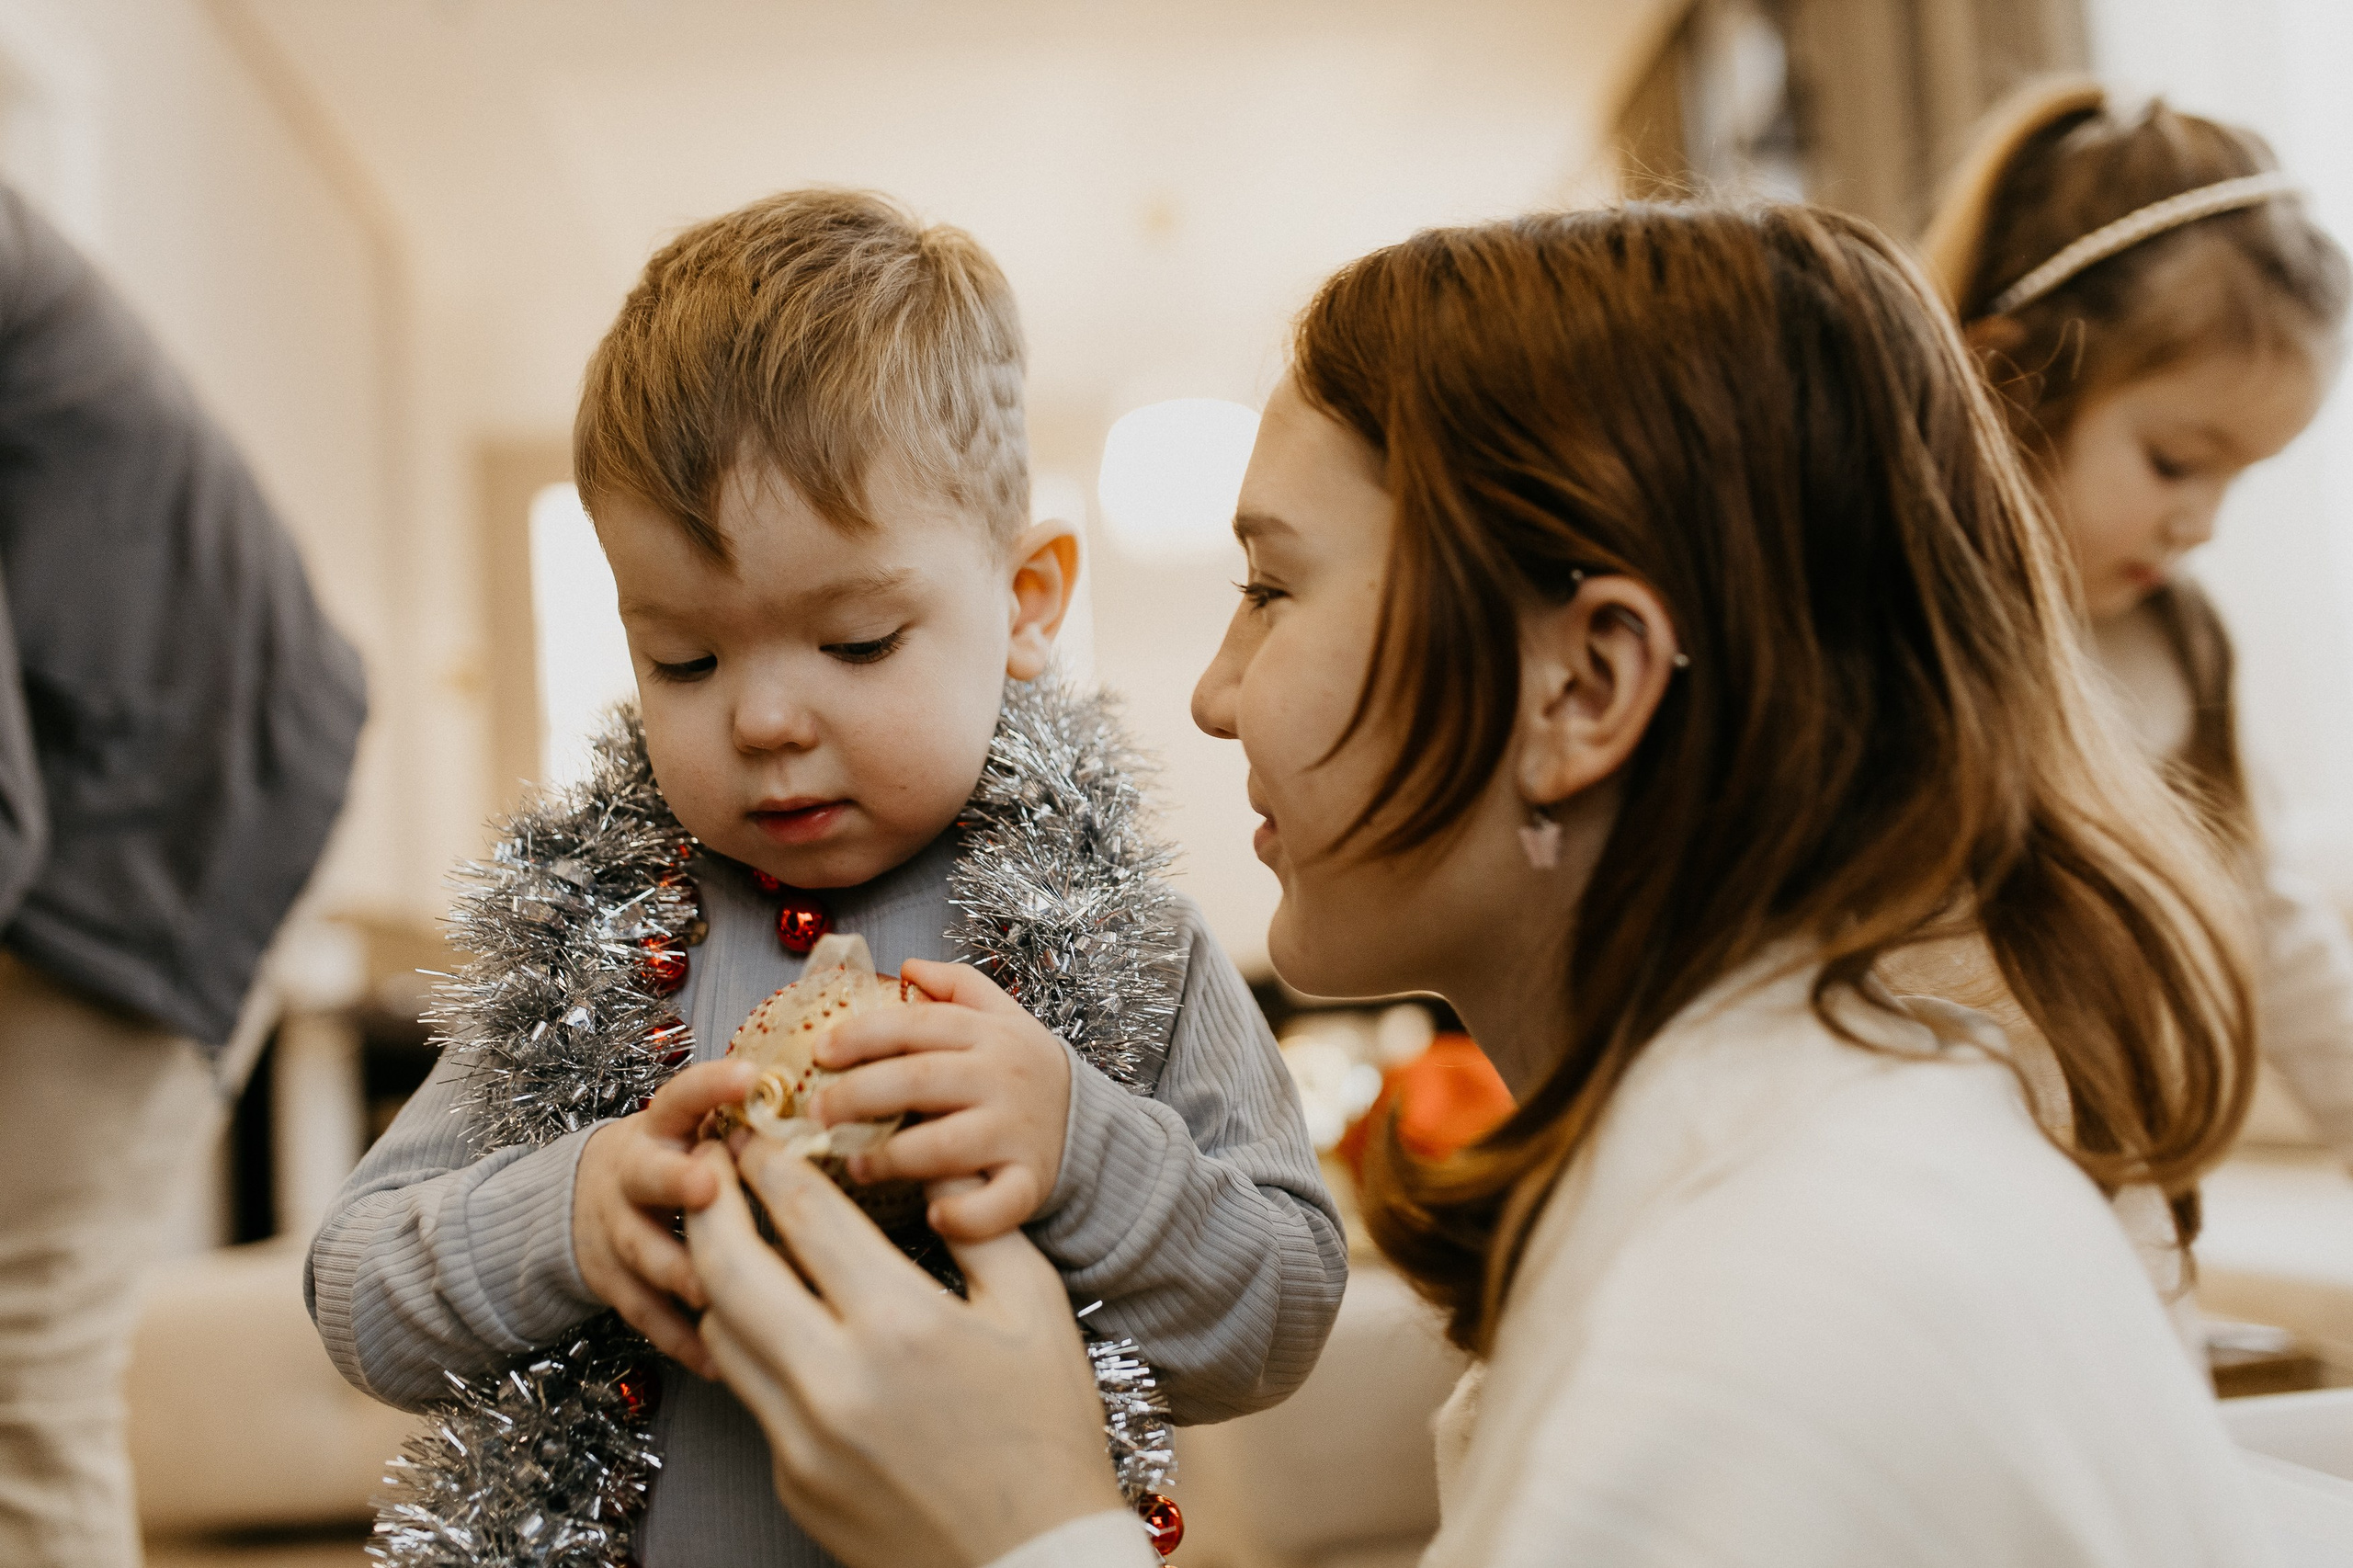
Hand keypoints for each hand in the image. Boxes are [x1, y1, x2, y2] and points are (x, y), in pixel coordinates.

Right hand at [572, 1059, 752, 1375]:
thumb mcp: (690, 1131)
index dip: (711, 1085)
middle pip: (649, 1175)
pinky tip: (719, 1358)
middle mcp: (633, 1174)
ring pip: (644, 1251)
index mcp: (662, 1128)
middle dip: (678, 1180)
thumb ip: (739, 1128)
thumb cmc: (669, 1162)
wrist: (584, 1198)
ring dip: (683, 1271)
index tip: (749, 1076)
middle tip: (709, 1185)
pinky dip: (681, 1339)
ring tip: (722, 1292)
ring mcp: (616, 1228)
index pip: (681, 1095)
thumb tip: (828, 1117)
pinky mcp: (610, 1281)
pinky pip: (645, 1313)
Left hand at [685, 1139, 1124, 1567]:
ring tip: (733, 1239)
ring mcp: (804, 1439)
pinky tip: (780, 1323)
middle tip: (713, 1171)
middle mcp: (836, 1381)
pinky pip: (753, 1393)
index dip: (771, 1165)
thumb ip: (980, 1226)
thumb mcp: (1035, 1310)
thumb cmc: (1047, 1433)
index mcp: (903, 1325)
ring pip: (721, 1333)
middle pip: (729, 1269)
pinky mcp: (791, 1480)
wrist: (1033, 1561)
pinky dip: (756, 1346)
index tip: (757, 1134)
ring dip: (720, 1277)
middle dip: (712, 1206)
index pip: (806, 1219)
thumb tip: (938, 1171)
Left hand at [813, 959, 1071, 1240]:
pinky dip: (964, 1215)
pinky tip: (934, 1216)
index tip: (821, 1052)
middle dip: (858, 1096)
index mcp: (988, 1034)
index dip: (862, 1037)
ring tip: (854, 1163)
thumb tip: (908, 966)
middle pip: (919, 1081)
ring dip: (890, 1157)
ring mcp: (1016, 1133)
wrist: (1088, 1123)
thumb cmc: (1024, 1069)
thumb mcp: (1002, 1015)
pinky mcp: (1029, 1183)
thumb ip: (957, 985)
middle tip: (818, 1115)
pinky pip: (996, 1205)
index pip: (916, 1026)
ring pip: (944, 1146)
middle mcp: (1001, 1079)